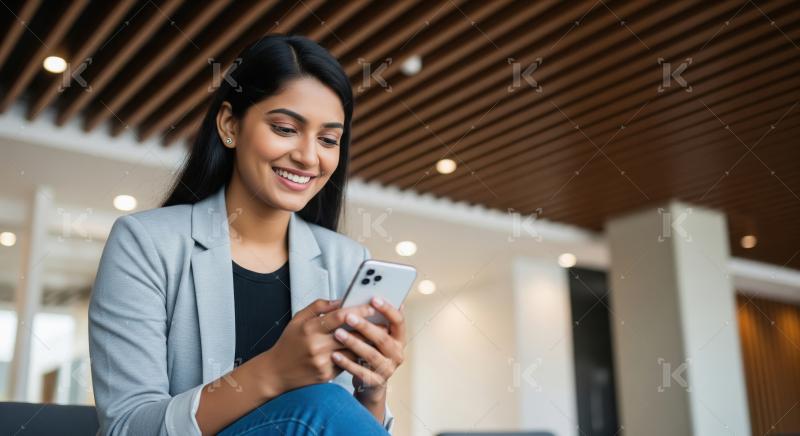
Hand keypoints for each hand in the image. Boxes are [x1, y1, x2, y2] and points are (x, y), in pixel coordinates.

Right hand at [260, 298, 374, 393]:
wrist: (276, 373)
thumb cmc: (289, 343)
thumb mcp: (298, 319)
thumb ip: (318, 306)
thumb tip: (340, 300)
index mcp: (309, 328)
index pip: (339, 316)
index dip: (358, 310)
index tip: (373, 306)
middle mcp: (316, 345)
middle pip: (349, 334)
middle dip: (369, 327)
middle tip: (384, 321)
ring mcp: (322, 362)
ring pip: (352, 350)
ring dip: (367, 343)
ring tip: (380, 335)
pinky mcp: (326, 375)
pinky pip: (347, 363)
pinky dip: (357, 356)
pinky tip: (367, 350)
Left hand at [329, 297, 405, 399]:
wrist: (371, 383)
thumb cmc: (372, 351)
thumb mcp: (377, 336)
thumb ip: (376, 320)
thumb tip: (371, 294)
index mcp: (399, 338)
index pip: (398, 321)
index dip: (388, 309)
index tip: (373, 298)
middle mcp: (397, 353)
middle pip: (383, 338)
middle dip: (365, 326)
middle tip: (348, 316)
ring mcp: (387, 369)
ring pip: (370, 355)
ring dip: (353, 343)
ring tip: (338, 333)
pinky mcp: (375, 381)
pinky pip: (360, 371)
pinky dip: (346, 363)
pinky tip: (334, 355)